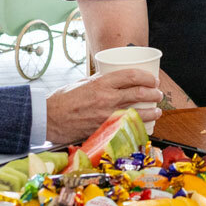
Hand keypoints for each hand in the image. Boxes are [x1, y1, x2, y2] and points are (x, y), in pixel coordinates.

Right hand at [44, 68, 162, 144]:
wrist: (48, 118)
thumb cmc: (62, 100)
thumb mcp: (82, 83)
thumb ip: (100, 81)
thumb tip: (114, 79)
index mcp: (101, 83)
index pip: (131, 76)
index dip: (147, 77)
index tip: (153, 79)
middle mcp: (106, 99)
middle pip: (139, 93)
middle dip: (153, 93)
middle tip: (158, 94)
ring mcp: (106, 116)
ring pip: (137, 113)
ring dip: (152, 112)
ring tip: (157, 111)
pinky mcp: (104, 130)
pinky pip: (126, 127)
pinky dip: (138, 126)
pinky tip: (143, 125)